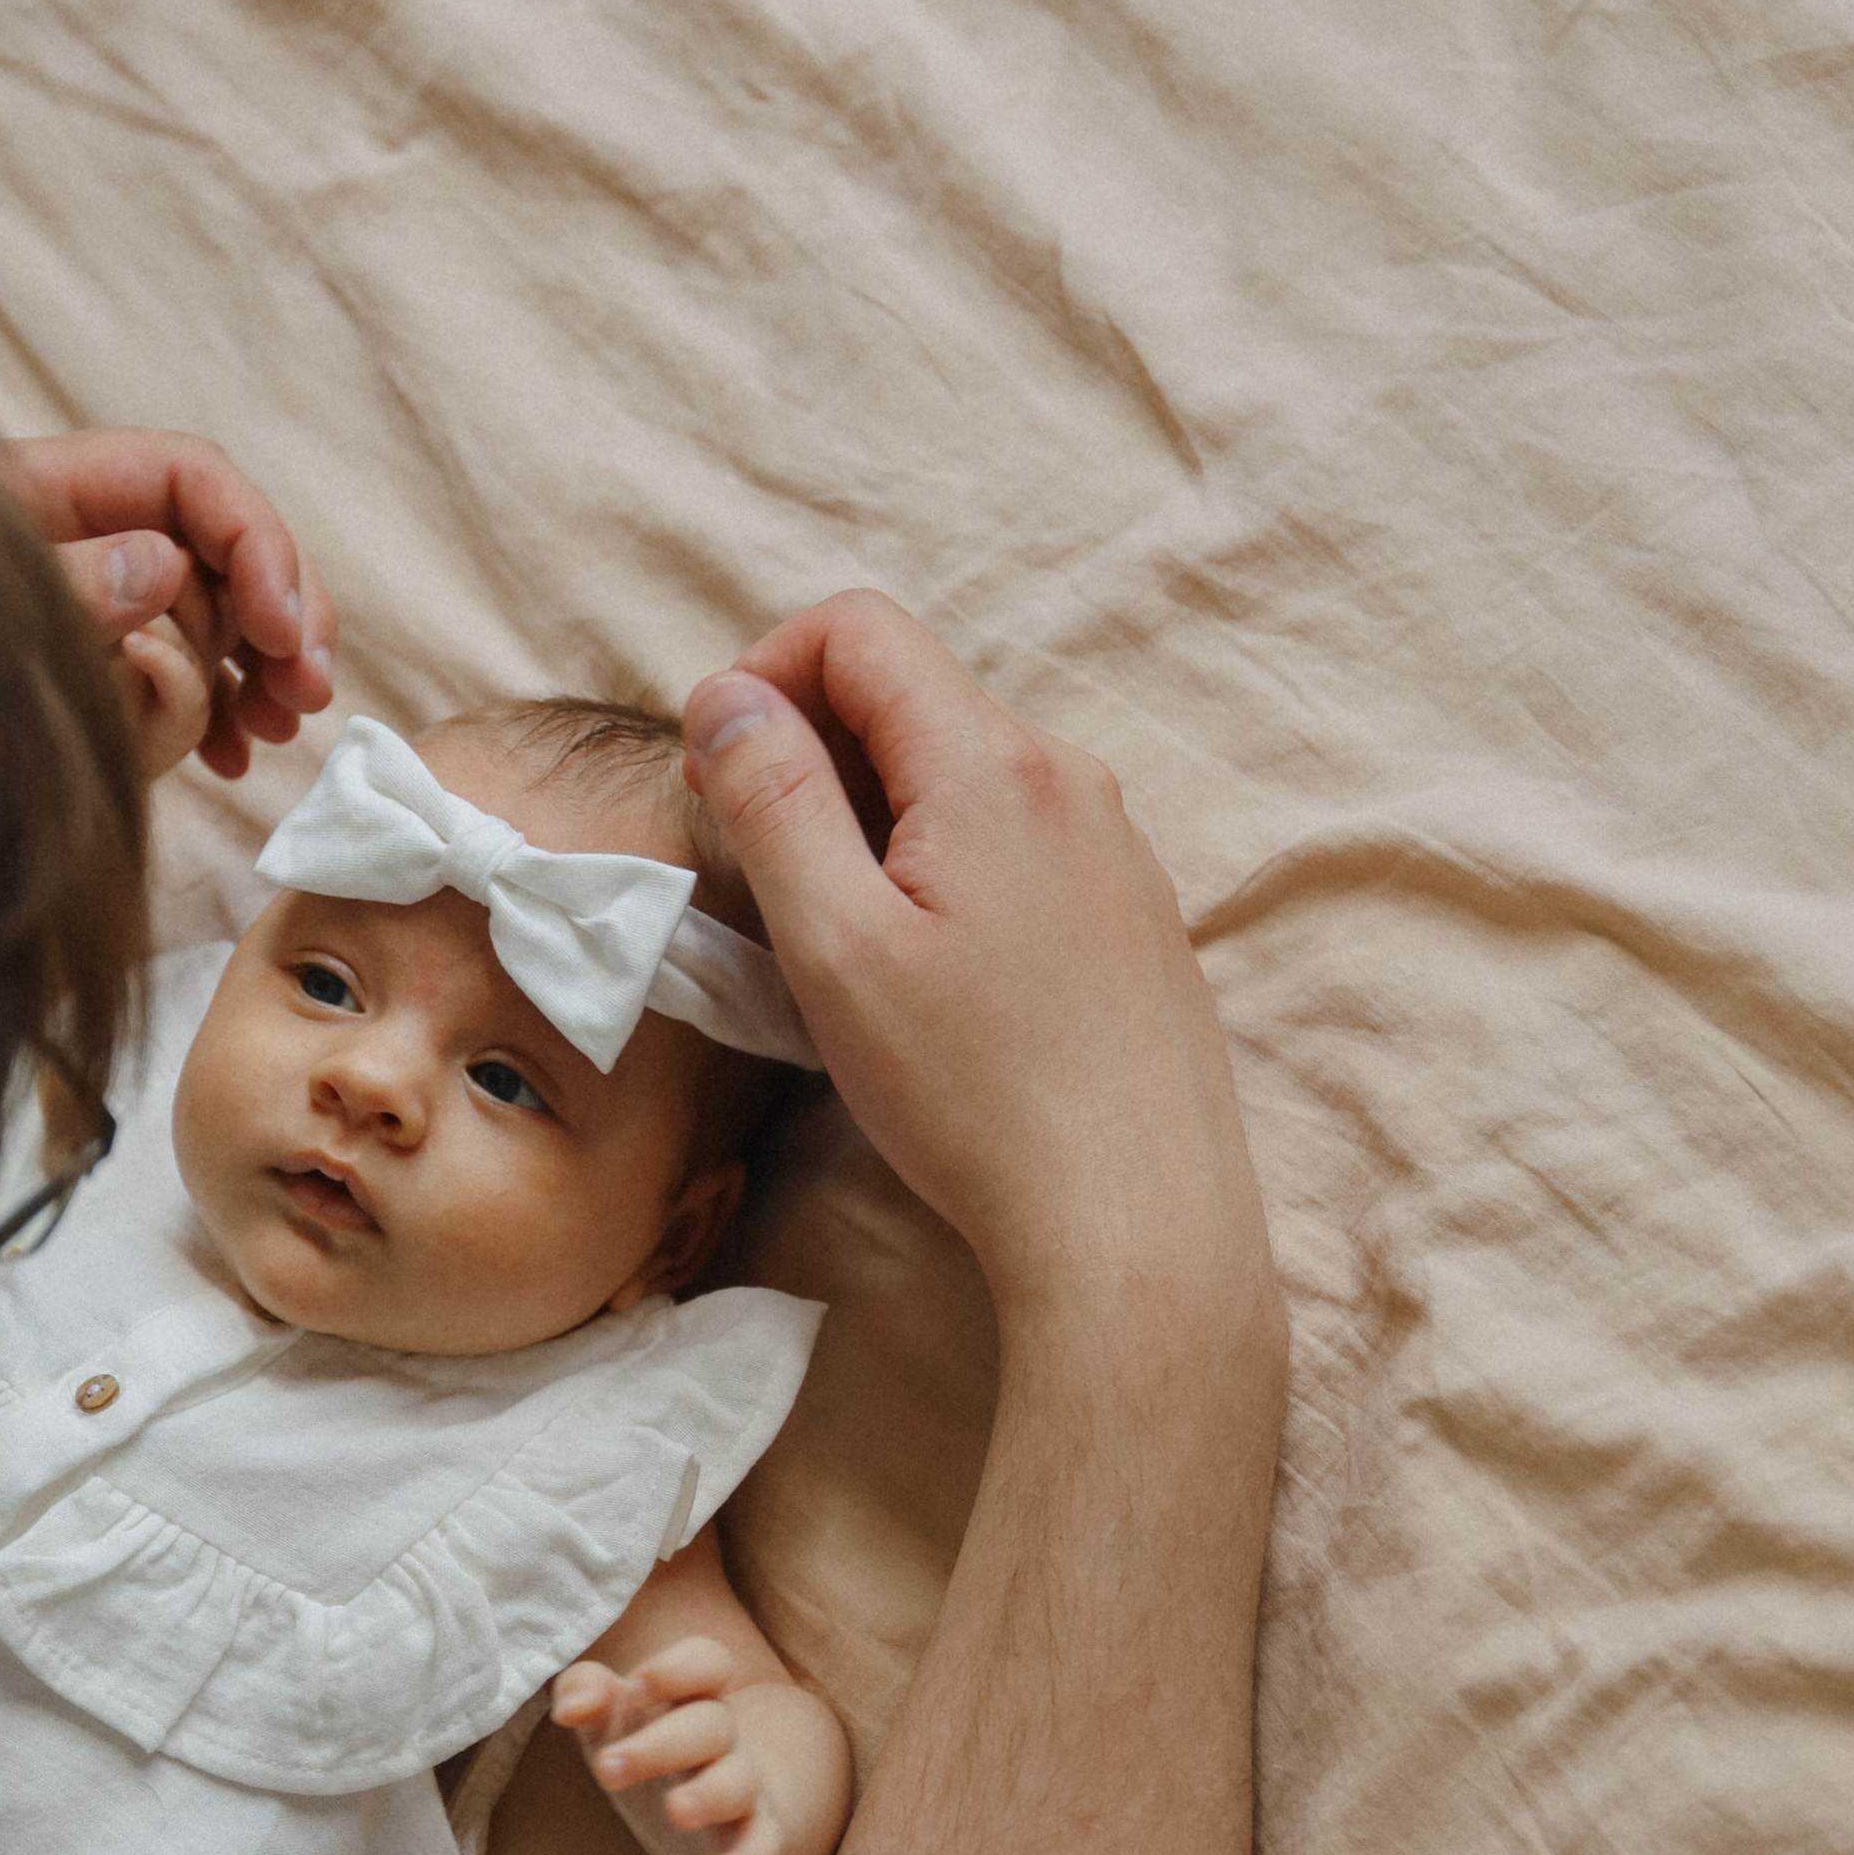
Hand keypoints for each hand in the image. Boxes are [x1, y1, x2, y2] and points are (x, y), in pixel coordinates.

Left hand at [0, 427, 336, 779]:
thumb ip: (64, 576)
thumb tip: (165, 567)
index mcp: (59, 482)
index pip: (195, 479)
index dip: (256, 545)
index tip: (280, 631)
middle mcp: (97, 529)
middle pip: (228, 544)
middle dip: (285, 613)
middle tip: (310, 690)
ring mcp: (105, 595)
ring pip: (222, 610)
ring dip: (266, 668)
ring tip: (279, 729)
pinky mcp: (102, 654)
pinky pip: (185, 669)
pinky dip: (217, 710)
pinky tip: (229, 761)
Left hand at [553, 1636, 852, 1854]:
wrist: (694, 1825)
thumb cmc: (647, 1750)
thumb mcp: (608, 1720)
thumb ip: (584, 1694)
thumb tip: (570, 1708)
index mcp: (691, 1697)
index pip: (707, 1662)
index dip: (676, 1669)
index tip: (633, 1688)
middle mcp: (722, 1738)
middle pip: (710, 1725)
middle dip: (661, 1744)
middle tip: (607, 1769)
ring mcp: (743, 1787)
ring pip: (738, 1783)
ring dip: (709, 1794)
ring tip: (675, 1810)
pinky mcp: (753, 1838)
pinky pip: (762, 1846)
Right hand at [683, 591, 1277, 1363]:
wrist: (1135, 1226)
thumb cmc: (976, 1097)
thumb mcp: (836, 944)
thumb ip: (771, 799)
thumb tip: (726, 696)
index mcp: (992, 765)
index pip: (858, 628)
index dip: (763, 673)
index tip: (717, 772)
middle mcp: (1071, 779)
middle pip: (913, 693)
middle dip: (813, 748)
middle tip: (760, 867)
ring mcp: (1115, 846)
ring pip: (964, 771)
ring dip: (876, 813)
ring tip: (840, 936)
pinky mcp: (1134, 914)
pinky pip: (1019, 838)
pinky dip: (944, 863)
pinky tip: (931, 977)